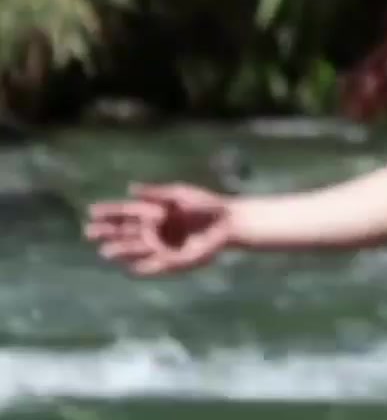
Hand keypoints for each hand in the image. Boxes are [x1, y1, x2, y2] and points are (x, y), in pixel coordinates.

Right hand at [83, 183, 233, 274]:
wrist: (227, 222)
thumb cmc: (205, 204)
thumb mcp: (179, 194)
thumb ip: (156, 193)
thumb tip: (130, 188)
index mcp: (152, 212)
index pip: (125, 212)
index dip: (108, 212)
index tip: (91, 211)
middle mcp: (151, 231)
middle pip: (124, 232)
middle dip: (107, 232)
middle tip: (89, 232)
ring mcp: (159, 246)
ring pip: (134, 250)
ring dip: (120, 250)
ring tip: (105, 251)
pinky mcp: (172, 261)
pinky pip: (153, 265)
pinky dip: (142, 267)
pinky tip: (130, 268)